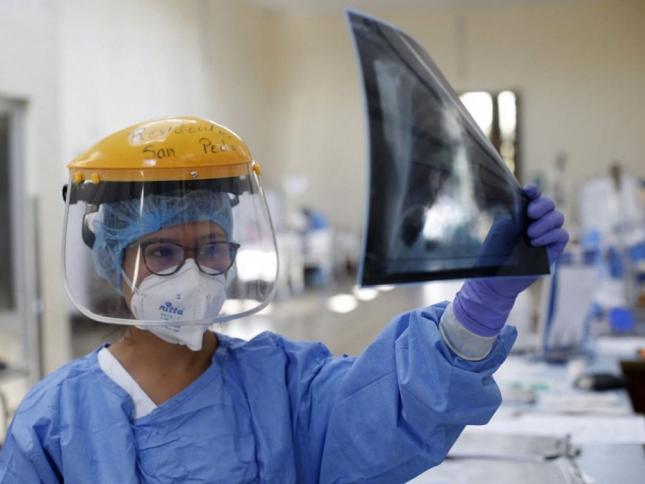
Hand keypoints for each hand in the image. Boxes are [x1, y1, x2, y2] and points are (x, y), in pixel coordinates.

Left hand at [453, 185, 568, 336]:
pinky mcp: (553, 249)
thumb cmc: (495, 252)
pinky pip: (562, 235)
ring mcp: (546, 235)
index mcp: (522, 214)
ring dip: (545, 222)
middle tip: (530, 213)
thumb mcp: (502, 227)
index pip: (534, 196)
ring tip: (529, 235)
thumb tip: (525, 195)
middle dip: (542, 205)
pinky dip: (551, 235)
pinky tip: (535, 243)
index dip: (534, 190)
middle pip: (550, 204)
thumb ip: (515, 210)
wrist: (496, 276)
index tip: (529, 190)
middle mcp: (536, 222)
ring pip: (558, 217)